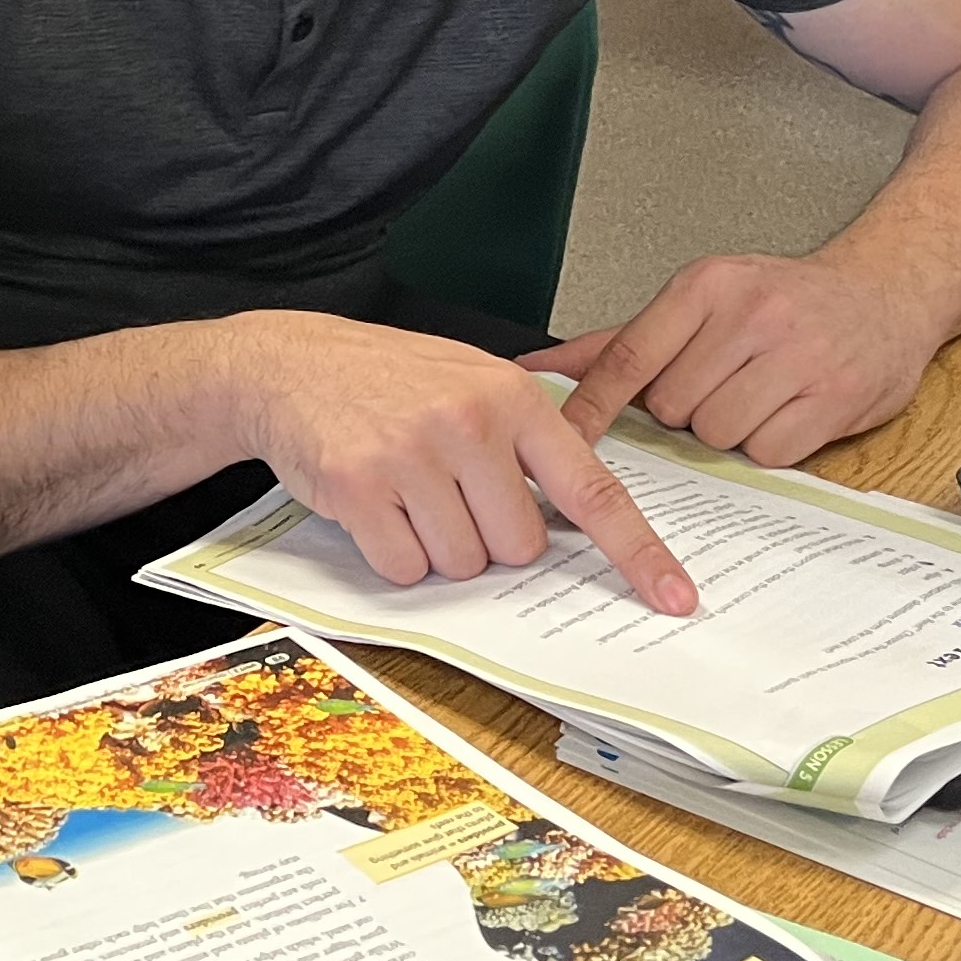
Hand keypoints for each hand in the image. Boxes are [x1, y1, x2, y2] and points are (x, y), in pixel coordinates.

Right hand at [222, 315, 695, 613]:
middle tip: (447, 494)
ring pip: (461, 564)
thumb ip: (527, 437)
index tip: (675, 596)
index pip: (592, 490)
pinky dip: (391, 554)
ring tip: (404, 491)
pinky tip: (374, 506)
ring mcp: (412, 455)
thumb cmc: (386, 378)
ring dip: (435, 546)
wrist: (285, 363)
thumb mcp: (470, 379)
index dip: (637, 552)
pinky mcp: (360, 487)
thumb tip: (577, 516)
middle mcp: (468, 422)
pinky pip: (405, 568)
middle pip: (518, 547)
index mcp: (512, 398)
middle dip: (486, 538)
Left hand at [544, 251, 940, 469]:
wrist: (886, 291)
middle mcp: (751, 315)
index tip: (564, 435)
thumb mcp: (701, 301)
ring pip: (717, 433)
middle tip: (721, 385)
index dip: (592, 403)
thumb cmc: (784, 301)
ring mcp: (798, 355)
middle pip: (672, 405)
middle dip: (686, 411)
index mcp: (706, 286)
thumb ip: (620, 341)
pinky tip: (787, 414)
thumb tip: (540, 367)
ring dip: (728, 431)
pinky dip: (770, 446)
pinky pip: (769, 453)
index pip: (629, 354)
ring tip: (756, 396)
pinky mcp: (836, 397)